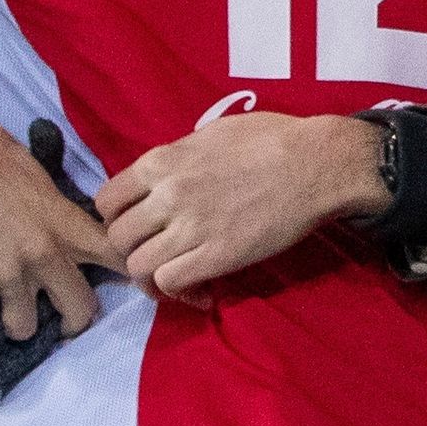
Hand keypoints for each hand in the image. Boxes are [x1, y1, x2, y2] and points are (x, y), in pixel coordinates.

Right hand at [0, 97, 114, 342]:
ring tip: (3, 304)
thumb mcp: (35, 175)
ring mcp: (6, 278)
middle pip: (80, 310)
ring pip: (24, 327)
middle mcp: (44, 256)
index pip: (117, 258)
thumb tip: (59, 227)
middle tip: (61, 317)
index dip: (129, 274)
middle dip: (73, 319)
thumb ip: (53, 210)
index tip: (132, 284)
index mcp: (66, 223)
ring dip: (15, 319)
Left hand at [95, 110, 386, 299]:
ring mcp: (191, 228)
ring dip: (152, 275)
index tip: (137, 224)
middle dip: (132, 249)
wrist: (319, 163)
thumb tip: (165, 174)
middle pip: (118, 238)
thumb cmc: (274, 139)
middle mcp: (167, 196)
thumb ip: (179, 156)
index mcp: (161, 162)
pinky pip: (170, 282)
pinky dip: (177, 292)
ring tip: (173, 275)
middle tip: (156, 252)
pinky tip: (197, 289)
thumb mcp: (214, 133)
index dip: (116, 218)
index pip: (106, 201)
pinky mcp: (217, 255)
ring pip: (138, 266)